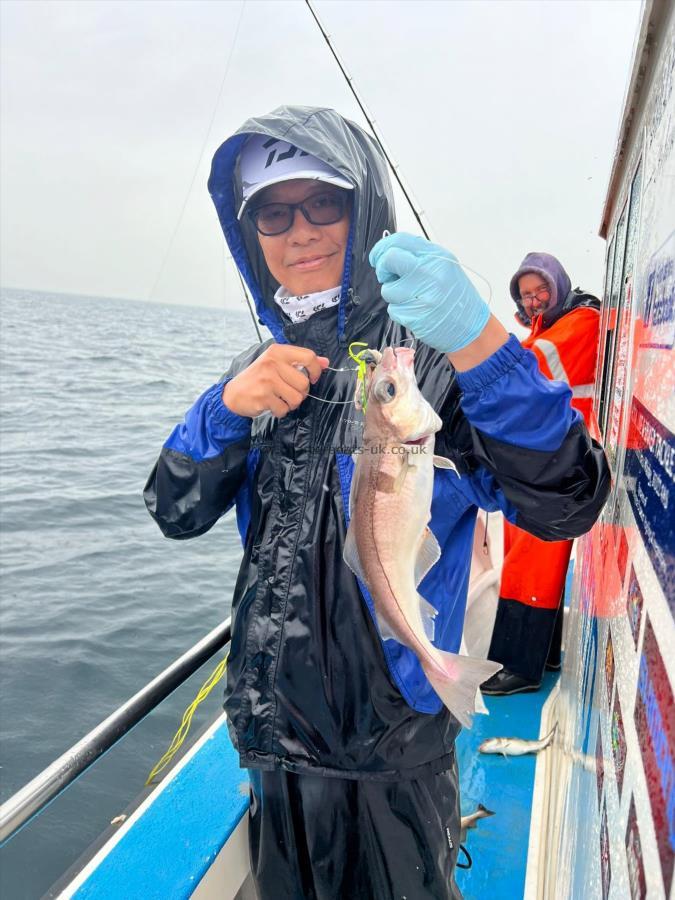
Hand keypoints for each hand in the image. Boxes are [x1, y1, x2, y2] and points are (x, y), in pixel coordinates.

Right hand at [222, 345, 328, 417]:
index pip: (308, 356)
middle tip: (289, 392)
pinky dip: (280, 411)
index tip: (312, 378)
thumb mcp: (277, 364)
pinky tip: (271, 404)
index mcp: (277, 351)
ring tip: (280, 399)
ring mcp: (267, 380)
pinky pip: (284, 409)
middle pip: (304, 383)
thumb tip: (326, 362)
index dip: (315, 370)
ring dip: (291, 403)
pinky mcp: (263, 397)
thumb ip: (301, 362)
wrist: (234, 394)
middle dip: (301, 393)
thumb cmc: (259, 378)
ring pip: (296, 398)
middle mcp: (272, 363)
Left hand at [369, 232, 489, 353]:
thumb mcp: (445, 268)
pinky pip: (393, 309)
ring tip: (413, 299)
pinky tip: (416, 312)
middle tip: (388, 276)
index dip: (382, 248)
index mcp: (437, 257)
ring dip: (394, 295)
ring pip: (388, 289)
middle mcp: (430, 272)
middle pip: (389, 259)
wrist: (471, 328)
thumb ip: (420, 258)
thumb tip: (389, 253)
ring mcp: (422, 294)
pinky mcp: (414, 315)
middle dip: (382, 268)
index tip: (377, 257)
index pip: (401, 241)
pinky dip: (400, 312)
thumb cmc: (456, 299)